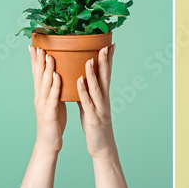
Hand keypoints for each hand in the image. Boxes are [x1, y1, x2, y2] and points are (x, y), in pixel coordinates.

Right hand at [29, 47, 65, 154]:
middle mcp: (39, 97)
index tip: (35, 45)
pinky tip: (57, 76)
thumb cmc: (53, 123)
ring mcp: (43, 105)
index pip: (37, 73)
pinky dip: (55, 85)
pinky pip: (53, 97)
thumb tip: (59, 77)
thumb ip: (55, 90)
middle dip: (38, 59)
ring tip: (49, 55)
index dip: (35, 59)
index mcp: (41, 94)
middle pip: (38, 75)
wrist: (49, 143)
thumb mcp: (54, 103)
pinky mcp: (49, 113)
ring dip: (46, 69)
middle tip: (38, 44)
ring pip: (44, 84)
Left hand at [75, 45, 131, 187]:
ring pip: (97, 88)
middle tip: (105, 45)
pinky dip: (83, 91)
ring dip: (93, 73)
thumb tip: (81, 75)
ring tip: (89, 59)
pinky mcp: (93, 118)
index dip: (107, 58)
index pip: (106, 73)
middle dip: (104, 61)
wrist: (101, 145)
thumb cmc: (94, 122)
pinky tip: (79, 82)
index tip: (109, 43)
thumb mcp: (91, 103)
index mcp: (102, 94)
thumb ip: (87, 89)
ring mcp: (99, 108)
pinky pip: (87, 103)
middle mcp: (104, 98)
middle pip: (105, 77)